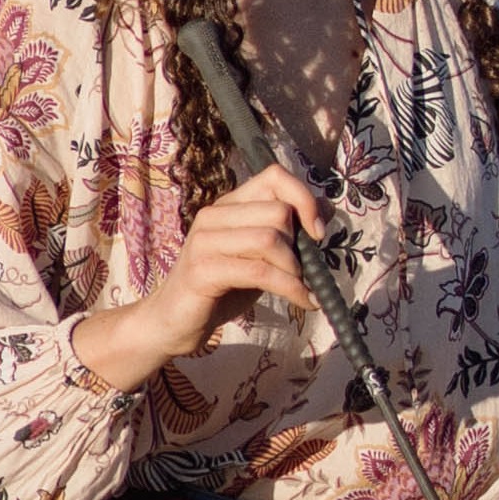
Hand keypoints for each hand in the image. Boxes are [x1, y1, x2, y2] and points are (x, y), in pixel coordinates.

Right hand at [72, 165, 326, 390]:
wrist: (174, 322)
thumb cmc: (220, 290)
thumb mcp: (258, 258)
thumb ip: (283, 237)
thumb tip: (325, 215)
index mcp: (229, 205)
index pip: (274, 177)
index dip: (304, 198)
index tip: (318, 232)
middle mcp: (215, 215)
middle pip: (278, 212)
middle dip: (301, 246)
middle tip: (305, 273)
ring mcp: (205, 241)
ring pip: (270, 240)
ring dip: (296, 270)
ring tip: (302, 289)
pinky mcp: (203, 270)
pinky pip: (260, 272)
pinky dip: (290, 289)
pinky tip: (303, 301)